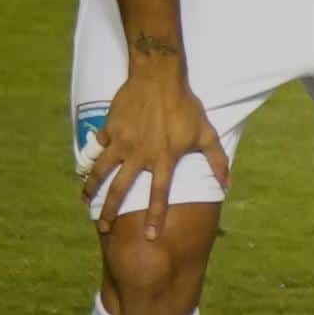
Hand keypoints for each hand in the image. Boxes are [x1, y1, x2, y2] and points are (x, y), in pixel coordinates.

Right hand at [83, 58, 227, 237]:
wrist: (159, 77)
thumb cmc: (186, 106)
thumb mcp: (206, 132)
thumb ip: (216, 161)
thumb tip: (228, 185)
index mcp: (165, 158)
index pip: (159, 194)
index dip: (155, 216)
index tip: (149, 236)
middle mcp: (140, 154)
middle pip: (120, 189)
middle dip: (109, 211)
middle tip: (103, 227)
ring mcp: (122, 142)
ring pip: (101, 172)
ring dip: (91, 189)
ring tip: (85, 201)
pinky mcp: (109, 130)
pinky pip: (98, 149)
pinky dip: (90, 160)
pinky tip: (86, 171)